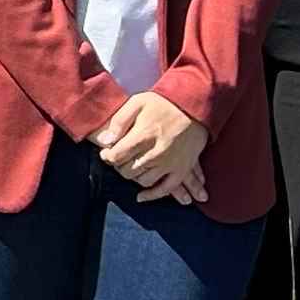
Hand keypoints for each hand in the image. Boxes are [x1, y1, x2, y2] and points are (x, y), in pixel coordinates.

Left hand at [94, 90, 208, 205]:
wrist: (195, 104)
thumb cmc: (164, 103)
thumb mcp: (138, 102)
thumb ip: (119, 121)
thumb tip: (104, 141)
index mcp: (144, 135)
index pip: (117, 156)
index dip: (108, 156)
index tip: (107, 153)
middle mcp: (157, 152)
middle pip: (128, 170)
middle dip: (120, 166)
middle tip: (119, 159)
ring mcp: (171, 163)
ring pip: (144, 180)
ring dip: (134, 177)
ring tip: (131, 168)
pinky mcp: (182, 168)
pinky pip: (166, 189)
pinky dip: (153, 195)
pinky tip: (141, 197)